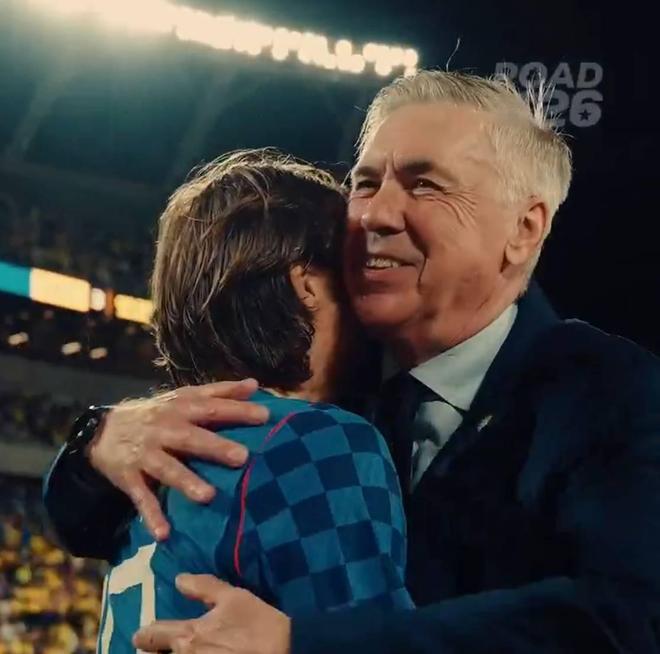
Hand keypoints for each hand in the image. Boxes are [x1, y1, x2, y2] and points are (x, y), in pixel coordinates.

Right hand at [87, 379, 268, 539]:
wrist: (102, 429)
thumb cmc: (157, 413)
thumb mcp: (185, 397)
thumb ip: (220, 392)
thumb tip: (255, 384)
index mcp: (181, 408)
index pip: (212, 407)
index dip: (237, 410)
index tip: (264, 416)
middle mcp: (164, 429)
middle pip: (191, 438)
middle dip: (216, 447)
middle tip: (242, 457)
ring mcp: (146, 454)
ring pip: (167, 468)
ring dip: (187, 482)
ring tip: (209, 496)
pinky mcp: (130, 477)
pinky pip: (141, 498)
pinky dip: (151, 516)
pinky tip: (164, 533)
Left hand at [133, 574, 290, 653]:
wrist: (284, 651)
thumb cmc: (258, 623)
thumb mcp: (234, 597)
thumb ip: (203, 587)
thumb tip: (178, 579)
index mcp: (187, 636)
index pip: (151, 636)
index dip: (145, 634)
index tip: (142, 634)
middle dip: (154, 651)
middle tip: (160, 646)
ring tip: (179, 651)